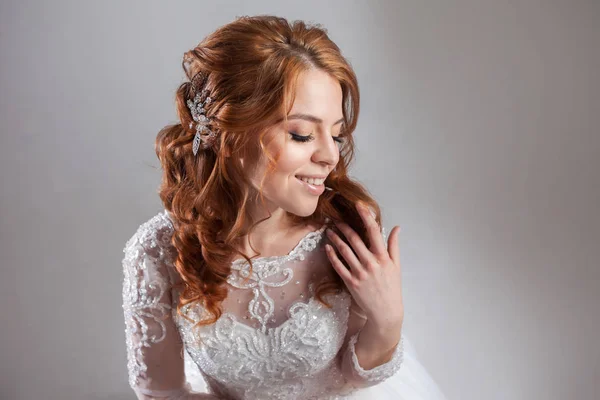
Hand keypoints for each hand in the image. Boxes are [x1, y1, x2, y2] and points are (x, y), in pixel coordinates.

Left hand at [325, 203, 403, 329]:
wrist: (385, 311)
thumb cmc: (392, 287)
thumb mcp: (396, 266)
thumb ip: (394, 246)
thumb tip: (396, 228)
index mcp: (383, 257)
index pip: (374, 231)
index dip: (366, 216)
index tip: (359, 205)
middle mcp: (371, 263)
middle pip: (355, 239)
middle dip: (344, 226)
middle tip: (335, 218)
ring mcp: (360, 273)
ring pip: (344, 250)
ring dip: (335, 238)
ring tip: (329, 230)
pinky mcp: (351, 282)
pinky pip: (338, 266)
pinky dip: (332, 255)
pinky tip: (327, 247)